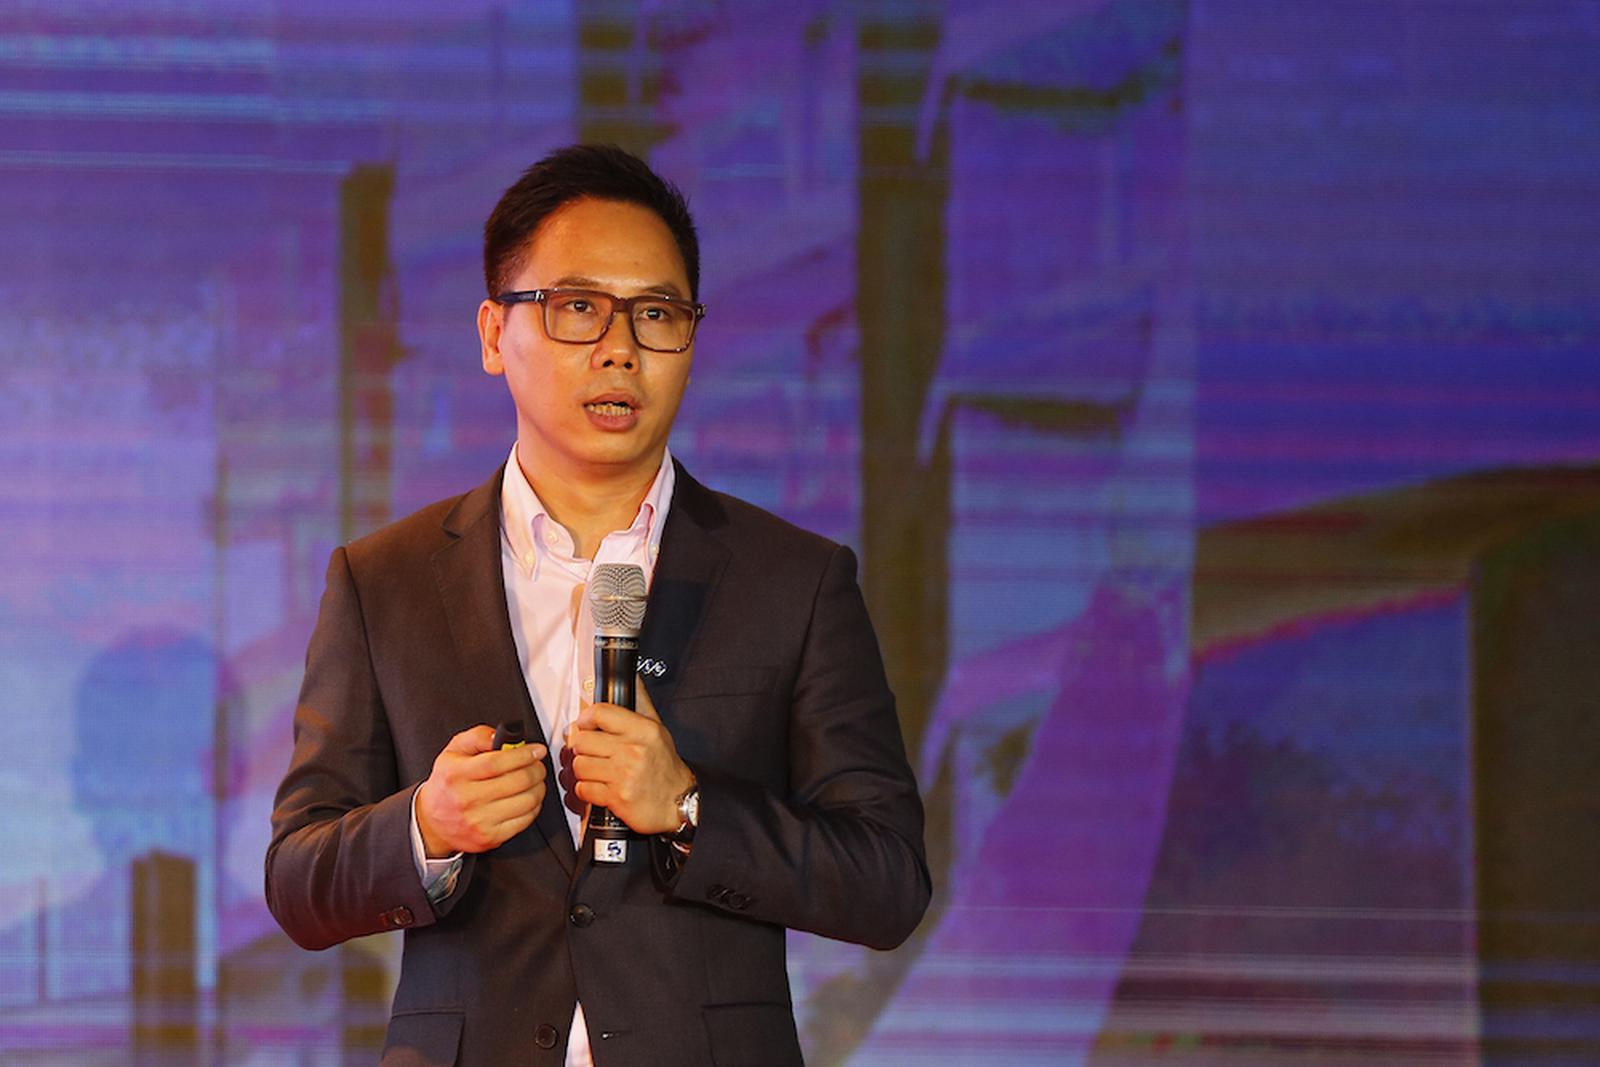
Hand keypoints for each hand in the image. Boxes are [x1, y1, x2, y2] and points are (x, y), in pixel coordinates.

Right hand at [415, 725, 546, 856]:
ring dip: (538, 787)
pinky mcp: (490, 837)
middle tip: (537, 764)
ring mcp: (479, 821)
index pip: (497, 763)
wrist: (432, 821)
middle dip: (536, 769)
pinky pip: (525, 820)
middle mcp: (467, 799)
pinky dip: (534, 806)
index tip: (536, 750)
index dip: (523, 755)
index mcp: (457, 775)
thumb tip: (500, 736)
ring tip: (535, 780)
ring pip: (526, 801)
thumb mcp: (454, 751)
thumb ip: (478, 737)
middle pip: (517, 781)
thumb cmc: (447, 783)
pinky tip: (528, 798)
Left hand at [568, 684, 692, 834]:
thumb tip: (632, 675)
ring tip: (597, 770)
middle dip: (583, 748)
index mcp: (642, 729)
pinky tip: (599, 787)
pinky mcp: (616, 797)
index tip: (585, 724)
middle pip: (582, 741)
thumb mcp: (657, 729)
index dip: (585, 718)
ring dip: (584, 770)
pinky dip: (587, 790)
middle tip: (591, 752)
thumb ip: (640, 702)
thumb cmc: (664, 766)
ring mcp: (624, 775)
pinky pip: (583, 789)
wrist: (678, 803)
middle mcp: (633, 750)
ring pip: (579, 765)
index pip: (600, 713)